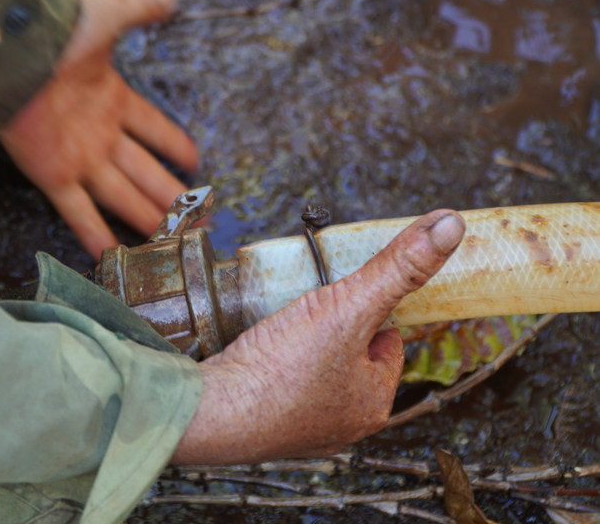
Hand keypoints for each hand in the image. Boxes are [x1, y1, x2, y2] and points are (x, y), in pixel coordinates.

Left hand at [0, 0, 198, 259]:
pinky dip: (95, 235)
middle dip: (174, 198)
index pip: (154, 129)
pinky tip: (114, 256)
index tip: (196, 162)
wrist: (13, 50)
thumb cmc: (61, 32)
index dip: (175, 145)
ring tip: (176, 242)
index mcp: (114, 100)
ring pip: (122, 198)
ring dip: (149, 220)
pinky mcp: (55, 176)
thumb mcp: (109, 14)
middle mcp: (101, 135)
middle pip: (145, 174)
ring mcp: (79, 159)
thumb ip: (140, 10)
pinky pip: (79, 212)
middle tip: (200, 219)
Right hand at [171, 210, 465, 463]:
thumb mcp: (347, 306)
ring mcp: (302, 430)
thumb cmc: (279, 371)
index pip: (388, 344)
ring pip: (314, 373)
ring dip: (300, 348)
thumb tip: (449, 228)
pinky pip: (280, 388)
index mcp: (373, 404)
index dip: (367, 314)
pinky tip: (258, 352)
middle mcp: (343, 425)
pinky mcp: (264, 427)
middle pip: (349, 357)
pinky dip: (272, 368)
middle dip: (330, 330)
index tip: (345, 297)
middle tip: (305, 310)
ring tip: (280, 327)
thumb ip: (397, 267)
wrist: (210, 412)